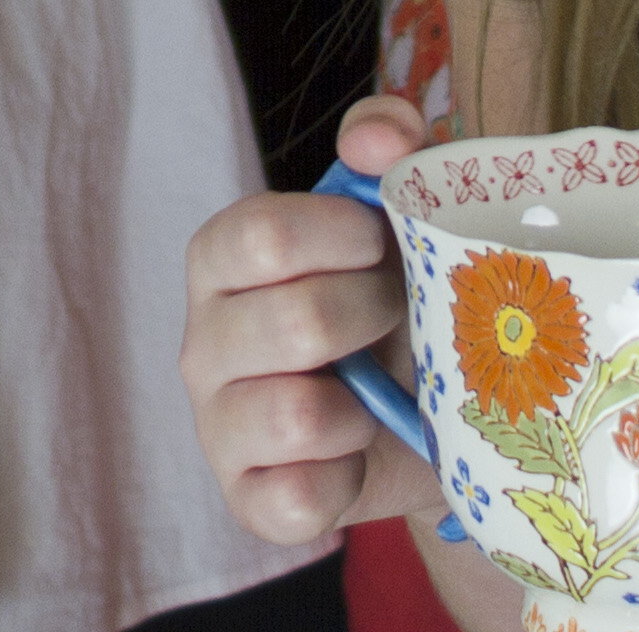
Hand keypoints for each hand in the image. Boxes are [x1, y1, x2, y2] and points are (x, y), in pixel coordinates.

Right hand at [181, 95, 438, 546]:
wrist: (435, 412)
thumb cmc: (400, 293)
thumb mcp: (400, 210)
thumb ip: (390, 145)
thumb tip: (384, 137)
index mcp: (222, 257)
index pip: (261, 233)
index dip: (343, 238)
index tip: (384, 247)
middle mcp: (202, 340)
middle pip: (296, 323)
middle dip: (374, 319)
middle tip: (398, 320)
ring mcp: (217, 425)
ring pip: (294, 416)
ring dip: (363, 408)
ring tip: (372, 396)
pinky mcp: (248, 501)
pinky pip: (297, 500)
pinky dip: (348, 479)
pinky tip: (357, 456)